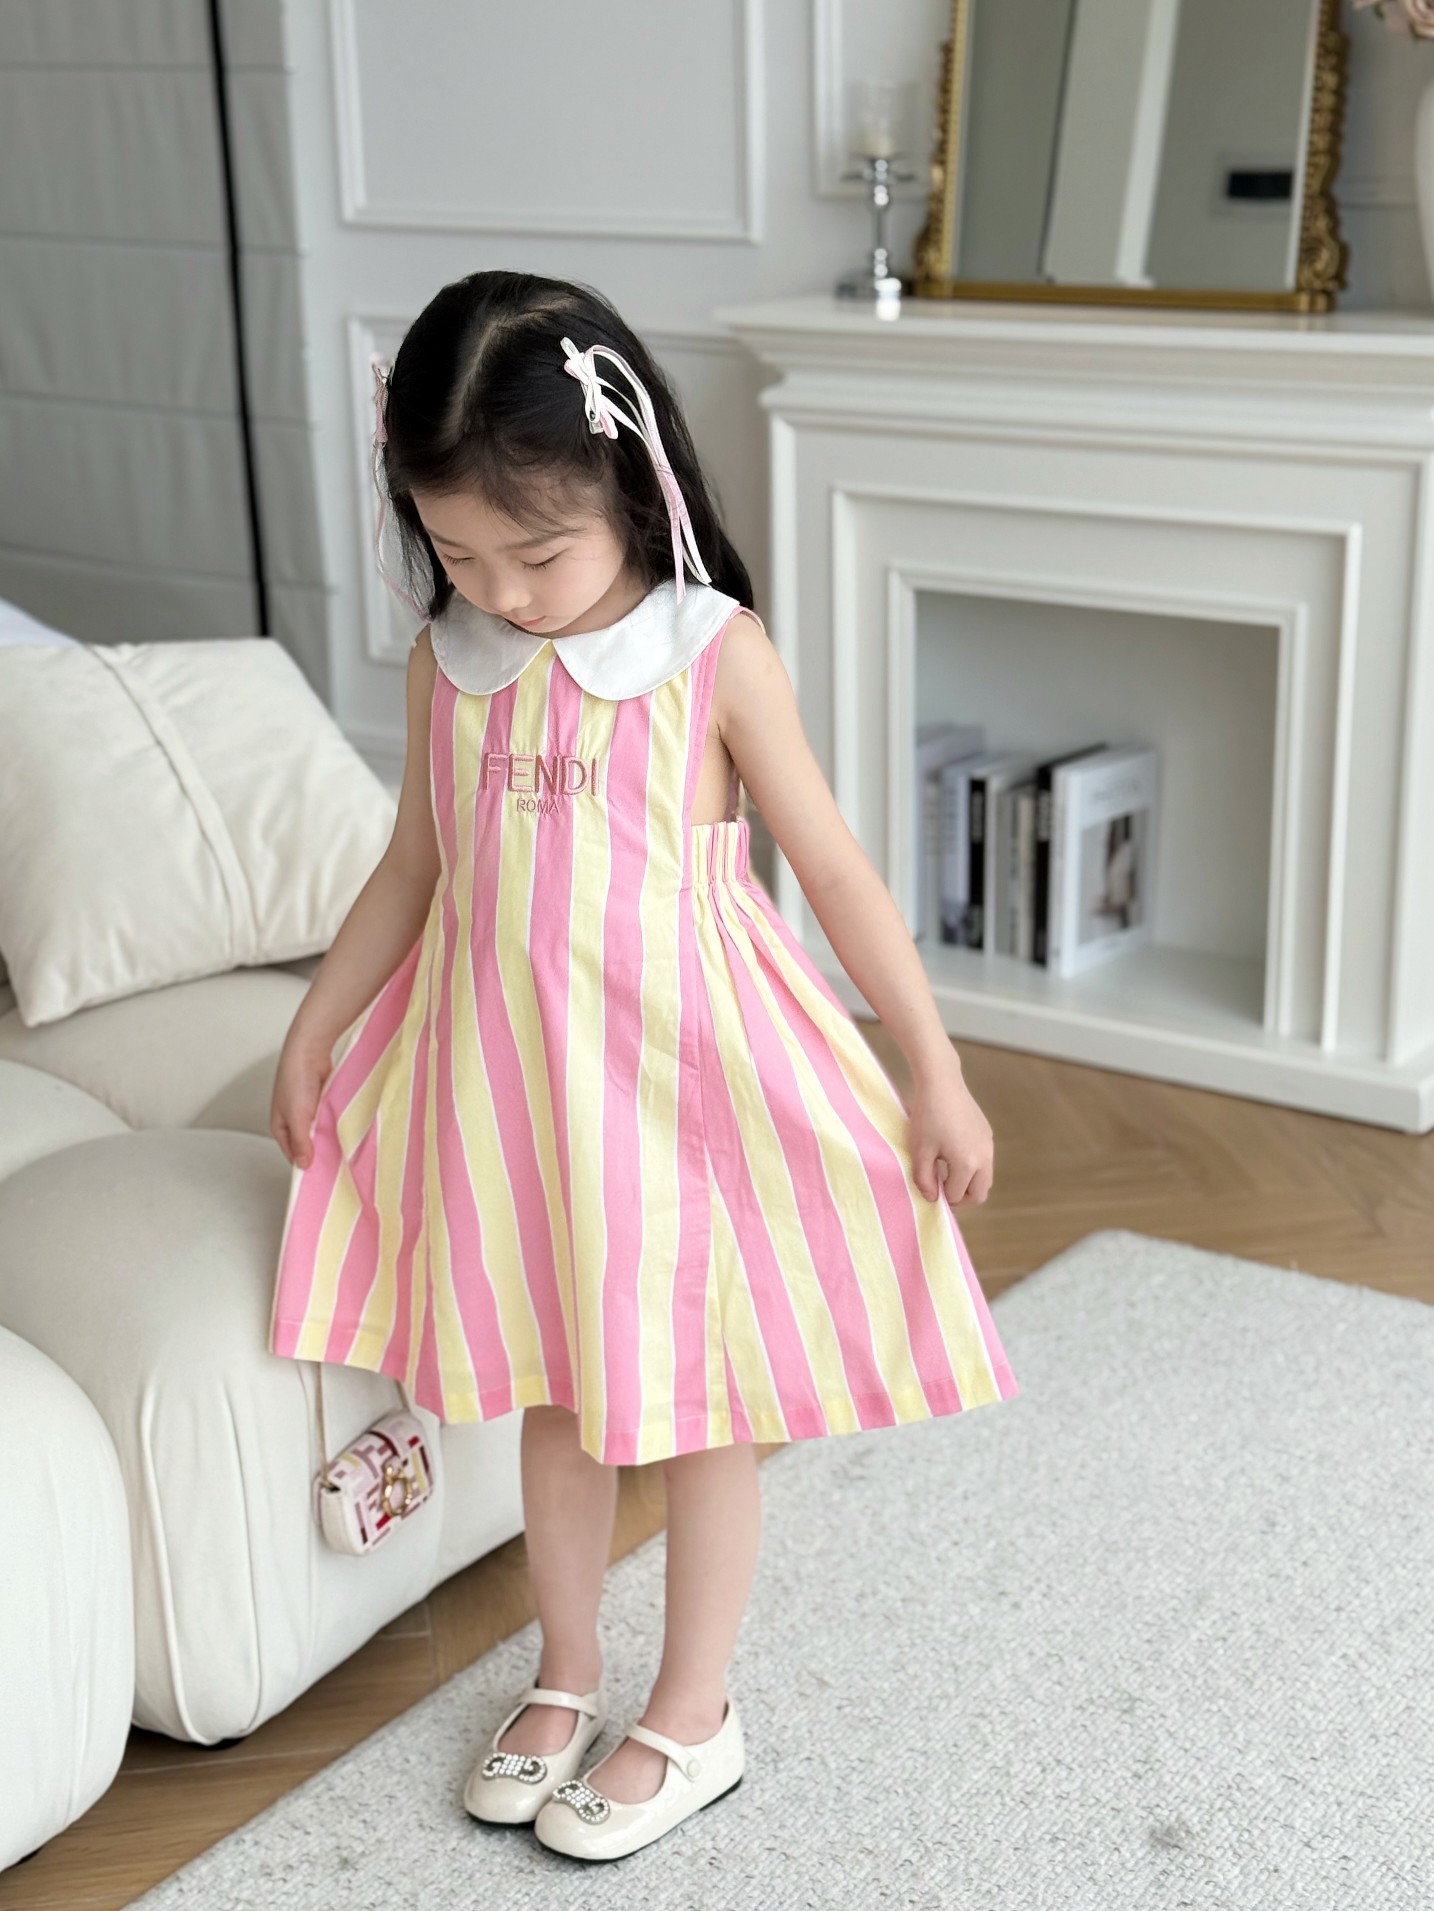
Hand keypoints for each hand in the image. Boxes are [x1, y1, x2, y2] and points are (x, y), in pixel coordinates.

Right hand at [270, 1026, 334, 1169]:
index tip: (322, 1174)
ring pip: (319, 1131)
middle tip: (337, 1164)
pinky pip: (327, 1118)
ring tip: (344, 1149)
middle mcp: (291, 1119)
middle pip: (306, 1143)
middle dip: (319, 1151)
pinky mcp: (320, 1101)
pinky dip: (334, 1123)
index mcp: (279, 1126)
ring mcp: (306, 1110)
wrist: (309, 1050)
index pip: (292, 1153)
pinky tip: (346, 1129)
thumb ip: (301, 1142)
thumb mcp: (297, 1117)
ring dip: (329, 1136)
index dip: (306, 1163)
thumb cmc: (296, 1081)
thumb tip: (303, 1165)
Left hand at [903, 1050, 993, 1206]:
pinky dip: (972, 1167)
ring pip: (985, 1178)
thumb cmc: (927, 1116)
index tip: (928, 1188)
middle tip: (941, 1190)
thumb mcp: (919, 1150)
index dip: (941, 1197)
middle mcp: (984, 1157)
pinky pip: (985, 1161)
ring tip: (945, 1173)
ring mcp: (988, 1145)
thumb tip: (932, 1198)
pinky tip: (952, 1153)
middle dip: (961, 1198)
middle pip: (980, 1194)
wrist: (941, 1082)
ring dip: (968, 1183)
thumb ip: (924, 1180)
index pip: (956, 1195)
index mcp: (967, 1164)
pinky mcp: (987, 1134)